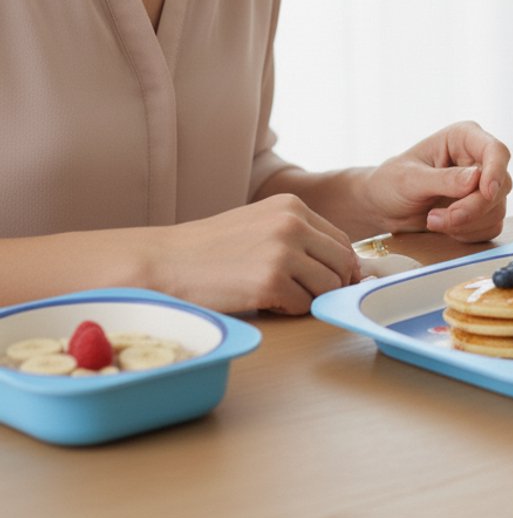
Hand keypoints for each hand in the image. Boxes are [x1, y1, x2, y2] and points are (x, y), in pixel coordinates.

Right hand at [157, 194, 360, 314]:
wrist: (163, 261)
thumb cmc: (209, 249)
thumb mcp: (260, 224)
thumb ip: (299, 236)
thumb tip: (344, 266)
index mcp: (292, 206)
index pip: (341, 241)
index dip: (340, 267)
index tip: (330, 282)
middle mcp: (292, 224)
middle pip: (342, 264)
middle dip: (332, 285)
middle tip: (309, 296)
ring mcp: (283, 253)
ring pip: (327, 286)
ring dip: (310, 299)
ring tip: (279, 296)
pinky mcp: (271, 282)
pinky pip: (303, 306)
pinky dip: (290, 311)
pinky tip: (265, 302)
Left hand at [362, 121, 510, 241]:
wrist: (383, 208)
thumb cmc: (391, 183)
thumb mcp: (410, 179)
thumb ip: (443, 179)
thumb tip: (475, 179)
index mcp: (464, 139)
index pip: (496, 151)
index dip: (496, 171)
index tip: (486, 192)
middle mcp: (479, 160)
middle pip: (500, 185)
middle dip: (472, 208)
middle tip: (436, 218)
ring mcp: (483, 187)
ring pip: (497, 209)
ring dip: (465, 223)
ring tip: (432, 220)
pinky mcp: (483, 211)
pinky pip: (490, 227)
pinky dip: (468, 234)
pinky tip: (445, 228)